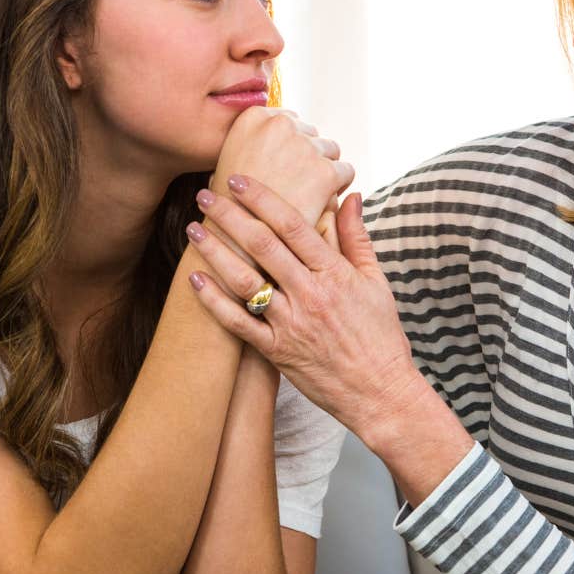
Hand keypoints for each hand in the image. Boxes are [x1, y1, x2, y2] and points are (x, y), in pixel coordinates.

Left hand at [183, 178, 425, 434]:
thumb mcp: (376, 281)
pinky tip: (195, 279)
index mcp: (335, 273)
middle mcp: (310, 295)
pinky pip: (239, 323)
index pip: (293, 226)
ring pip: (245, 281)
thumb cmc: (380, 335)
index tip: (239, 180)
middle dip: (229, 216)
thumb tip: (350, 195)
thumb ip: (357, 237)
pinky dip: (214, 301)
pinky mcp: (277, 351)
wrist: (380, 393)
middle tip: (204, 195)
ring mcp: (291, 324)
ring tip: (193, 230)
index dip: (263, 199)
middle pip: (262, 246)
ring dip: (215, 252)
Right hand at [212, 107, 352, 225]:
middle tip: (293, 184)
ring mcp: (304, 147)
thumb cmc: (230, 207)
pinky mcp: (325, 172)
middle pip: (310, 134)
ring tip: (306, 195)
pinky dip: (337, 187)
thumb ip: (254, 142)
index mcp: (254, 116)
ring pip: (330, 151)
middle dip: (306, 156)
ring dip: (323, 170)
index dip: (288, 148)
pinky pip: (346, 172)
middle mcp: (281, 124)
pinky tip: (319, 203)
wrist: (235, 242)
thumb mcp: (232, 160)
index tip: (282, 168)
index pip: (288, 121)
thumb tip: (275, 132)